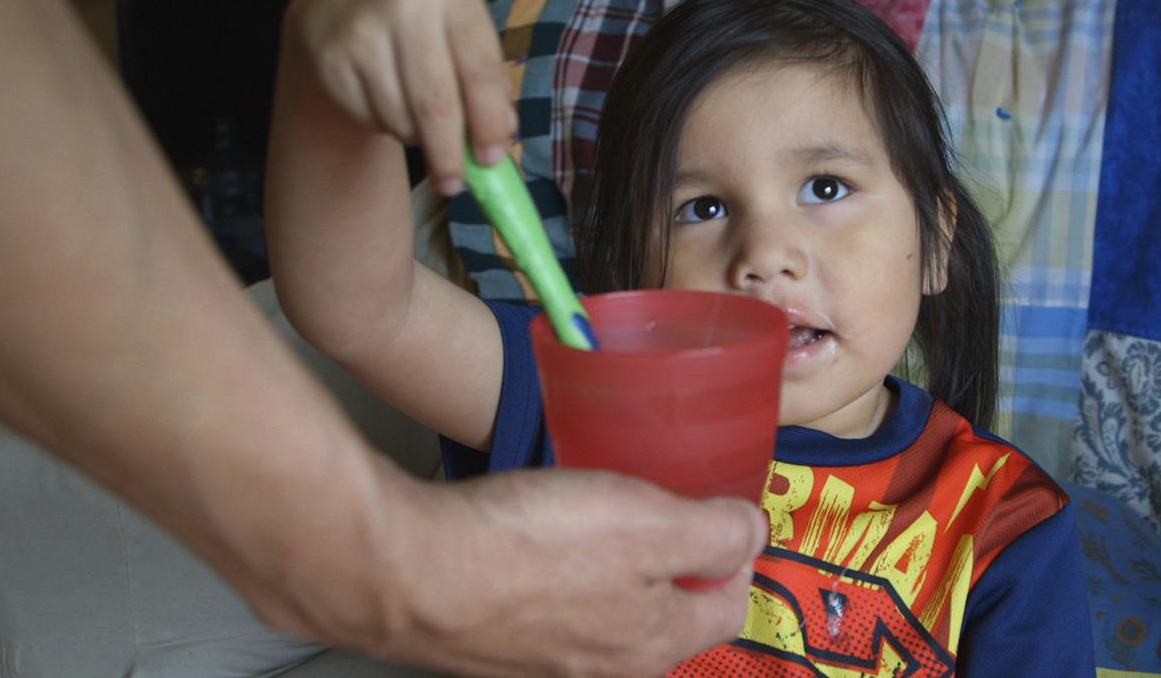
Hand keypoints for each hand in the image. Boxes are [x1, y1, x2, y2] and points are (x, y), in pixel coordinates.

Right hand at [246, 465, 767, 676]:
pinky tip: (534, 533)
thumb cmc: (530, 549)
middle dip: (673, 560)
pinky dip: (554, 571)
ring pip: (605, 610)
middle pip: (667, 613)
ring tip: (594, 509)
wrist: (406, 572)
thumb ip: (714, 532)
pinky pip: (548, 605)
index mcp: (656, 644)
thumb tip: (755, 533)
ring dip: (611, 565)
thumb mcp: (649, 524)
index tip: (722, 508)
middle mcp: (605, 667)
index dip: (736, 552)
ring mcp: (545, 660)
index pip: (731, 606)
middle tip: (658, 500)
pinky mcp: (495, 642)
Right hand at [280, 0, 515, 193]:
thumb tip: (502, 134)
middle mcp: (405, 2)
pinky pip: (368, 117)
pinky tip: (386, 102)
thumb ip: (488, 82)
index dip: (488, 122)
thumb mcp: (462, 33)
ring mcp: (362, 29)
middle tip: (455, 184)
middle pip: (436, 104)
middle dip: (449, 153)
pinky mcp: (331, 58)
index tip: (492, 160)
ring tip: (418, 122)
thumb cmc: (422, 23)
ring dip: (415, 137)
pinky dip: (384, 125)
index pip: (479, 71)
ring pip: (400, 117)